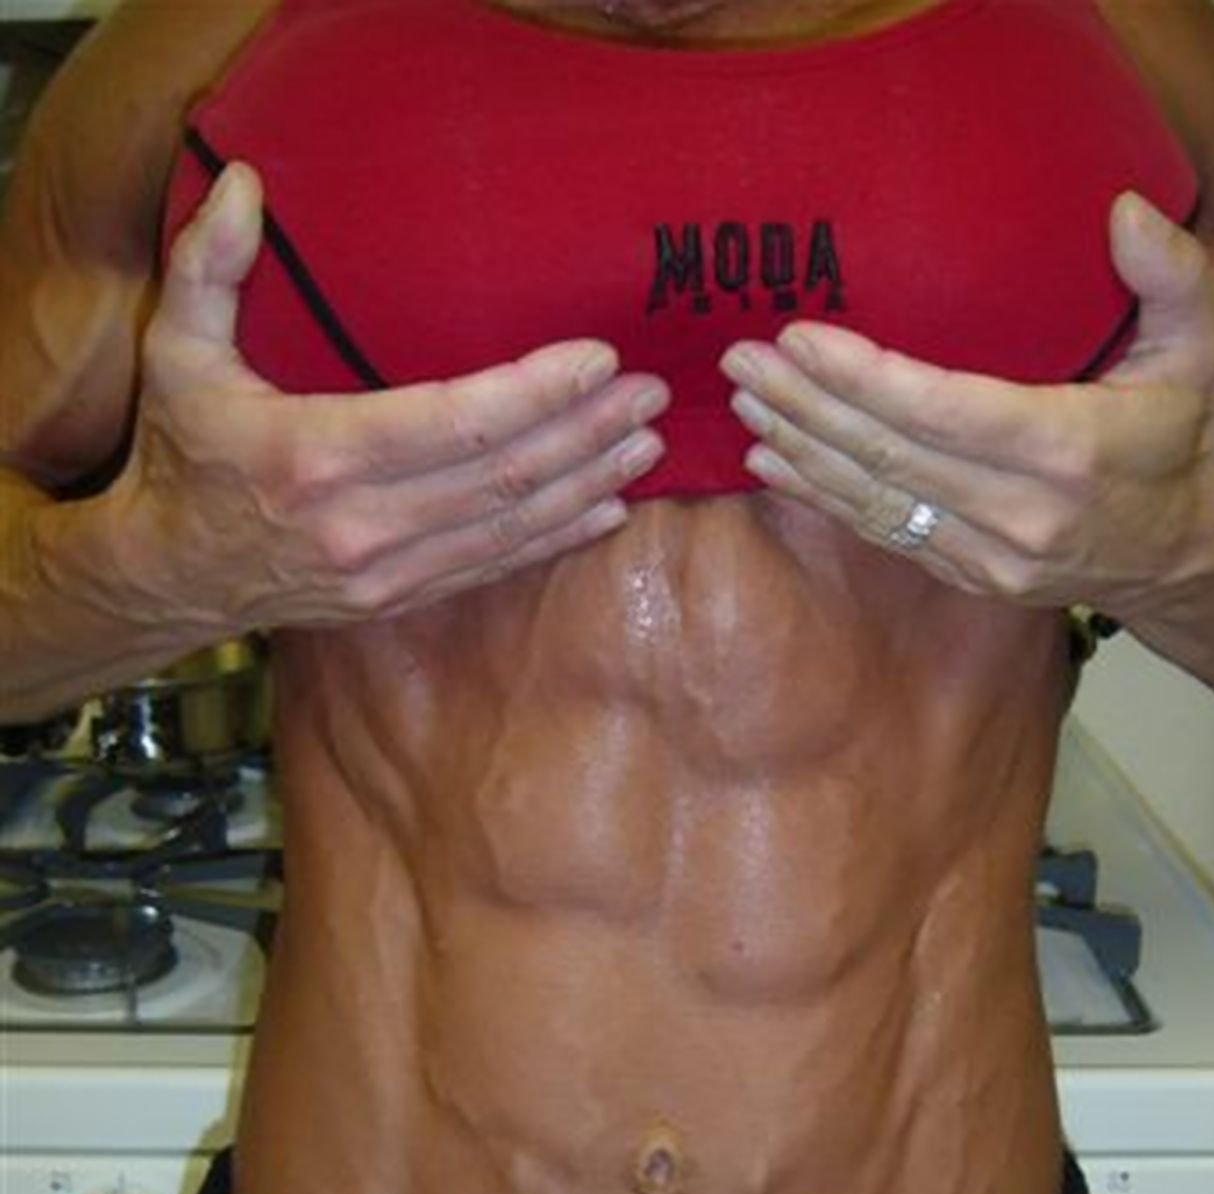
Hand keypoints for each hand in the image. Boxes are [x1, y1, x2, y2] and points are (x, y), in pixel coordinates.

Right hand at [108, 162, 668, 631]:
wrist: (170, 572)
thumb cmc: (183, 454)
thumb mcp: (176, 354)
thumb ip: (207, 267)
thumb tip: (249, 183)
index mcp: (316, 453)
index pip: (455, 420)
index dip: (537, 390)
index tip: (600, 358)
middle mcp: (362, 523)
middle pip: (502, 476)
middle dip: (587, 433)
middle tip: (651, 396)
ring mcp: (386, 572)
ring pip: (510, 528)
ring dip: (587, 485)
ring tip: (647, 445)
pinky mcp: (400, 599)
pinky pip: (494, 570)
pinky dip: (556, 540)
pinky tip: (606, 512)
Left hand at [719, 193, 1213, 617]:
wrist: (1178, 558)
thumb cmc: (1177, 443)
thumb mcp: (1196, 354)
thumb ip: (1171, 278)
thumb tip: (1122, 212)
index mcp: (1066, 447)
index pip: (940, 409)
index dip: (860, 377)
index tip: (797, 337)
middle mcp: (1019, 511)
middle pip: (887, 454)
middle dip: (805, 405)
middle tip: (741, 361)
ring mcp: (988, 554)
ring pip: (872, 499)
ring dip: (798, 449)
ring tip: (744, 403)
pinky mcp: (967, 576)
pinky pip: (880, 533)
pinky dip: (819, 496)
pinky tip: (770, 464)